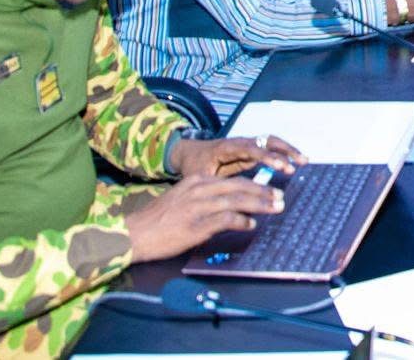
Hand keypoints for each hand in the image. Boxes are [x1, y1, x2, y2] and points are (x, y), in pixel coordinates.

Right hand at [123, 175, 284, 262]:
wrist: (133, 234)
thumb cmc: (157, 221)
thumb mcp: (182, 200)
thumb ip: (205, 200)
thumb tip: (231, 209)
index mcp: (197, 181)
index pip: (233, 180)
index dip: (255, 185)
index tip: (271, 190)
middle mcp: (199, 189)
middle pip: (240, 187)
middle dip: (264, 193)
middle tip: (281, 199)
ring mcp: (198, 206)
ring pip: (237, 200)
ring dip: (260, 204)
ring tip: (276, 208)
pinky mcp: (196, 224)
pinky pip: (225, 219)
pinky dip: (241, 221)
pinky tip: (251, 225)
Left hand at [170, 135, 305, 178]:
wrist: (187, 153)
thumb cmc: (193, 166)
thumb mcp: (199, 177)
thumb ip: (214, 186)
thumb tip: (228, 201)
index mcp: (226, 147)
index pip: (250, 149)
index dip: (267, 157)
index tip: (280, 167)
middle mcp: (239, 142)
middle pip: (265, 141)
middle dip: (283, 151)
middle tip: (298, 163)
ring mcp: (246, 145)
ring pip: (270, 142)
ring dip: (287, 150)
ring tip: (303, 160)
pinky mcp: (250, 150)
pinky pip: (269, 148)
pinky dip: (283, 153)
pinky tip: (294, 162)